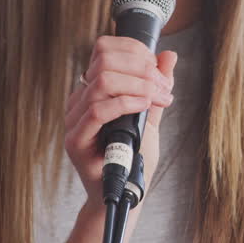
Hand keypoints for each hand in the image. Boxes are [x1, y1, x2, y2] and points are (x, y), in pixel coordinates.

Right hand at [64, 36, 175, 204]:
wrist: (125, 193)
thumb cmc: (134, 155)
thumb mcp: (150, 114)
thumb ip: (156, 85)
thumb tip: (168, 55)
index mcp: (93, 89)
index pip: (104, 49)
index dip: (134, 50)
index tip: (157, 67)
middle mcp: (79, 100)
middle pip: (103, 60)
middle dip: (141, 68)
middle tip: (163, 87)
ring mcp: (74, 120)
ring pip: (101, 82)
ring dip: (137, 85)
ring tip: (157, 97)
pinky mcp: (75, 141)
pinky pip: (97, 111)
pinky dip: (125, 103)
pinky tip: (143, 106)